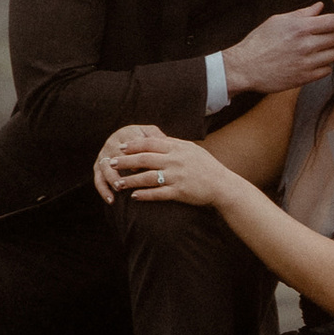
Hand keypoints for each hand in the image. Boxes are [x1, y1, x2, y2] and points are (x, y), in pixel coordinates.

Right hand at [94, 121, 170, 203]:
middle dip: (121, 166)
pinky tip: (112, 201)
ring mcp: (103, 155)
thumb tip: (166, 142)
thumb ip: (157, 137)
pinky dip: (104, 191)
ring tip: (119, 188)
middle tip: (129, 176)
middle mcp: (112, 143)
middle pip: (114, 155)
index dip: (134, 155)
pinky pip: (98, 180)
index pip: (129, 144)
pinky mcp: (98, 168)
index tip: (139, 167)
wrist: (130, 143)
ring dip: (111, 178)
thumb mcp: (151, 135)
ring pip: (105, 168)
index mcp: (126, 133)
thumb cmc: (146, 140)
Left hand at [100, 129, 230, 210]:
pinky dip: (145, 195)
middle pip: (144, 159)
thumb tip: (157, 138)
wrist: (222, 184)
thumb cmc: (206, 166)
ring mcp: (177, 176)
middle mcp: (175, 161)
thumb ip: (174, 144)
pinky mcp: (180, 192)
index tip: (121, 147)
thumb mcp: (191, 149)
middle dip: (125, 161)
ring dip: (130, 180)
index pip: (150, 143)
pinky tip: (134, 196)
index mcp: (177, 148)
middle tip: (111, 162)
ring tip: (118, 182)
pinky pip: (158, 194)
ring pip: (147, 177)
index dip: (134, 145)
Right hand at [225, 4, 333, 96]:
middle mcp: (306, 45)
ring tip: (319, 49)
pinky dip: (324, 65)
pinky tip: (313, 61)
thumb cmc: (259, 42)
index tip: (331, 22)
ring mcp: (307, 63)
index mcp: (300, 28)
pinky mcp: (305, 78)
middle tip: (327, 35)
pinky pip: (327, 70)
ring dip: (331, 50)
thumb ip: (301, 14)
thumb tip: (319, 7)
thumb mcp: (277, 21)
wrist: (245, 67)